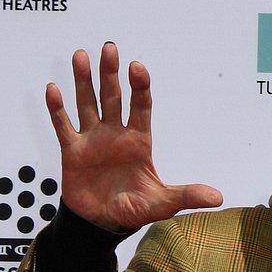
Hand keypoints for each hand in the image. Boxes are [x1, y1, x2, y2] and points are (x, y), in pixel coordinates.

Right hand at [45, 42, 222, 231]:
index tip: (137, 68)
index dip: (139, 88)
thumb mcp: (163, 203)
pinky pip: (63, 126)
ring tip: (81, 56)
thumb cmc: (134, 209)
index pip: (141, 107)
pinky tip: (53, 89)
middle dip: (111, 74)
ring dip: (84, 81)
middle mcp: (115, 135)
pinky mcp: (73, 152)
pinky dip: (58, 109)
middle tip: (110, 48)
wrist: (103, 223)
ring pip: (88, 104)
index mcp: (139, 142)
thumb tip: (218, 198)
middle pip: (113, 98)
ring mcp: (93, 141)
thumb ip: (187, 196)